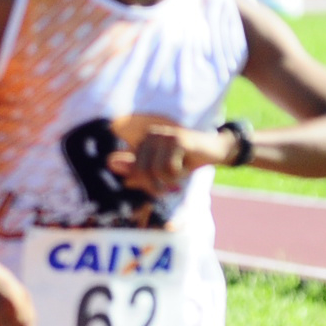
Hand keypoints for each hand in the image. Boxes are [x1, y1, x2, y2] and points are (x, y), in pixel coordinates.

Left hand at [104, 120, 230, 195]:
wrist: (217, 150)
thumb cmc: (187, 161)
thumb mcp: (161, 171)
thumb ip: (137, 170)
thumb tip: (109, 163)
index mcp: (143, 142)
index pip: (132, 170)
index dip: (145, 185)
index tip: (159, 190)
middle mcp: (150, 135)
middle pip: (141, 171)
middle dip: (155, 186)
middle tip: (171, 190)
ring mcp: (163, 135)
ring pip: (155, 171)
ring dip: (170, 181)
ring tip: (180, 177)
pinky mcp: (177, 139)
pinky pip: (169, 168)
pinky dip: (179, 174)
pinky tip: (188, 167)